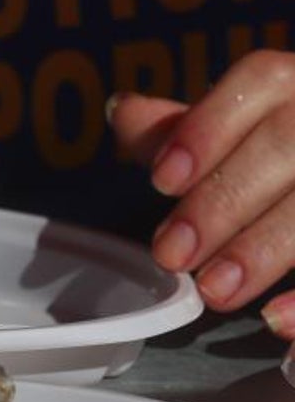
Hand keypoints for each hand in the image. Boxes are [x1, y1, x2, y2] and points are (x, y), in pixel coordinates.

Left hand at [108, 50, 294, 338]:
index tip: (160, 181)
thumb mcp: (237, 133)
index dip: (208, 128)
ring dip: (268, 248)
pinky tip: (279, 321)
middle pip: (288, 144)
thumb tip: (123, 111)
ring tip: (216, 292)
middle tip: (173, 255)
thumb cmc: (281, 157)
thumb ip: (181, 129)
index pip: (261, 80)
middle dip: (224, 201)